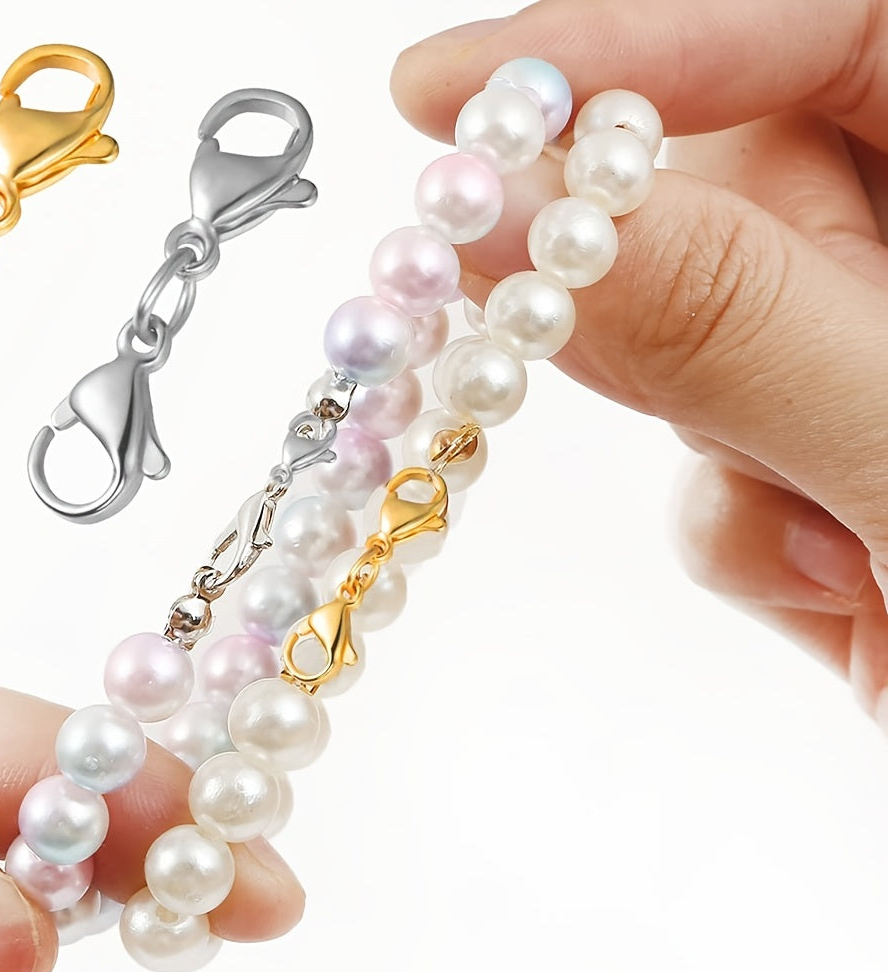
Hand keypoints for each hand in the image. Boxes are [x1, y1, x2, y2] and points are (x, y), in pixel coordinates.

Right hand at [392, 0, 887, 719]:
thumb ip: (732, 329)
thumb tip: (520, 220)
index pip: (838, 22)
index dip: (636, 42)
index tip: (455, 98)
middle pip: (755, 181)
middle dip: (657, 269)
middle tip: (544, 320)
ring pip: (716, 332)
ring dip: (713, 429)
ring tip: (820, 537)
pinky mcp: (848, 458)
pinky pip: (731, 443)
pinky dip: (741, 520)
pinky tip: (835, 585)